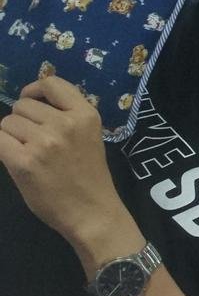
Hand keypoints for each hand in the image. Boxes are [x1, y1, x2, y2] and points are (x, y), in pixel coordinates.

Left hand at [0, 77, 129, 251]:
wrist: (92, 211)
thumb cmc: (89, 176)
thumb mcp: (89, 137)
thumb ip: (67, 117)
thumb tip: (31, 102)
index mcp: (86, 115)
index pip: (51, 83)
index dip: (34, 90)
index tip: (32, 102)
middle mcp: (66, 124)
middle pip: (23, 106)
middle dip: (22, 120)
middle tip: (33, 141)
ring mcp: (45, 142)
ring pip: (7, 123)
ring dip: (11, 136)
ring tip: (27, 153)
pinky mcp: (25, 161)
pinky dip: (3, 147)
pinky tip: (15, 159)